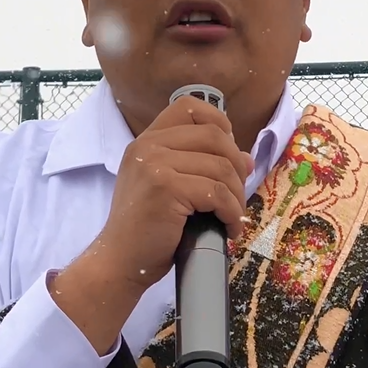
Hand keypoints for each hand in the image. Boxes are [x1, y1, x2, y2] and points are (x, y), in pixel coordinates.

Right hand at [52, 96, 252, 349]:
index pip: (189, 107)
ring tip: (232, 217)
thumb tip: (246, 158)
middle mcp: (148, 145)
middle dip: (236, 167)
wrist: (121, 261)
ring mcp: (155, 164)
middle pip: (214, 136)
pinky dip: (231, 213)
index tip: (229, 154)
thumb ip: (199, 165)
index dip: (219, 124)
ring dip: (236, 196)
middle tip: (236, 195)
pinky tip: (228, 229)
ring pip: (220, 167)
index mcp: (147, 140)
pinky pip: (216, 193)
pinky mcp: (166, 187)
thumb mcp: (169, 186)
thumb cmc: (147, 228)